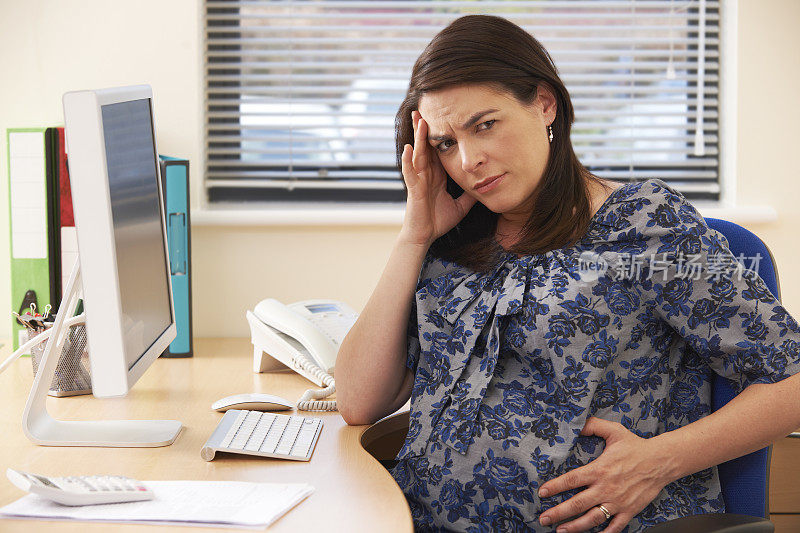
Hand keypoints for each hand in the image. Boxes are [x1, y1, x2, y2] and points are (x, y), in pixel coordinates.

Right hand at [399, 110, 475, 246]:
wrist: (425, 237)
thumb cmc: (438, 221)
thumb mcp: (461, 206)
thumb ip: (470, 195)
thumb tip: (485, 187)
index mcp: (436, 176)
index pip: (437, 150)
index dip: (439, 134)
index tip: (442, 117)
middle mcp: (426, 174)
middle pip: (425, 146)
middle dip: (424, 128)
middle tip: (423, 108)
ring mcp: (418, 181)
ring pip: (417, 154)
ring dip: (417, 138)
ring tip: (419, 121)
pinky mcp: (413, 190)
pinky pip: (410, 172)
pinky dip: (408, 161)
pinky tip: (408, 148)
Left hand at [537, 418, 675, 532]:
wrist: (661, 461)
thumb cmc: (636, 446)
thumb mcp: (613, 430)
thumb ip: (593, 426)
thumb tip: (576, 424)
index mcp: (599, 470)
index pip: (571, 480)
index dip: (555, 486)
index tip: (542, 492)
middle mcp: (606, 488)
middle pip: (577, 504)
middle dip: (558, 513)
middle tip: (544, 518)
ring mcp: (618, 502)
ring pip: (593, 519)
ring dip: (575, 527)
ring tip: (561, 531)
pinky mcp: (629, 510)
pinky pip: (615, 527)